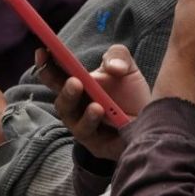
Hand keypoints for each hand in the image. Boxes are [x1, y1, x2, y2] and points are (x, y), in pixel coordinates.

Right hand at [40, 45, 148, 160]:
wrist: (151, 121)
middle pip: (60, 99)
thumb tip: (112, 67)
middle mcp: (75, 108)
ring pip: (71, 119)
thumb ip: (118, 56)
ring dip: (76, 106)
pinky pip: (89, 135)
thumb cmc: (132, 93)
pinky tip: (100, 110)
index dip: (46, 64)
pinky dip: (92, 121)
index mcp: (77, 85)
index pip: (55, 75)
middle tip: (73, 80)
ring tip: (89, 96)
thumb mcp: (127, 67)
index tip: (43, 50)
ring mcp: (83, 127)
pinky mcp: (96, 145)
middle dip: (61, 89)